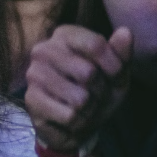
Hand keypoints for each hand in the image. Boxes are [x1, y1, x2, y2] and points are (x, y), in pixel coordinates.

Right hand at [23, 25, 132, 154]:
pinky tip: (71, 117)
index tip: (115, 77)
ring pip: (79, 98)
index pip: (95, 45)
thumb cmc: (97, 92)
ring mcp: (34, 74)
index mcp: (64, 35)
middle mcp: (43, 49)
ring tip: (84, 107)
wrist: (76, 124)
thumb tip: (125, 31)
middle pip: (88, 72)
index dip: (114, 67)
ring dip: (90, 109)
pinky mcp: (30, 99)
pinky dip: (78, 122)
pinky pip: (69, 116)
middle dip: (101, 91)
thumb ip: (121, 53)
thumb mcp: (116, 73)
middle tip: (95, 94)